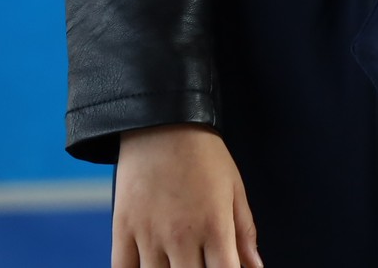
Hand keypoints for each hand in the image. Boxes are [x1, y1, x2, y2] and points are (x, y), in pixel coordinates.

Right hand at [111, 125, 261, 267]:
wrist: (162, 124)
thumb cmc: (205, 156)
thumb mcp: (234, 189)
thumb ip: (244, 232)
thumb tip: (255, 267)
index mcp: (214, 227)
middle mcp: (181, 237)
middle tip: (200, 262)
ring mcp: (149, 236)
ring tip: (178, 262)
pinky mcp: (122, 230)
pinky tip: (150, 267)